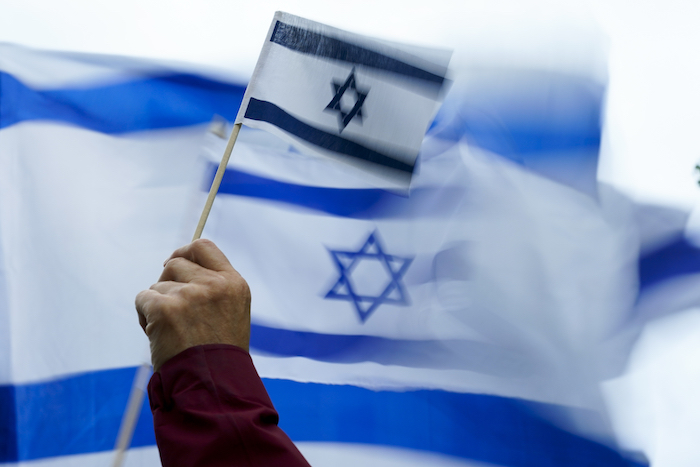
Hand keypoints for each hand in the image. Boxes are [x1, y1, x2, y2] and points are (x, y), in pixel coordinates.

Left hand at [135, 239, 250, 371]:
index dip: (184, 252)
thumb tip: (176, 264)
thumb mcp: (230, 313)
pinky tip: (159, 335)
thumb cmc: (218, 354)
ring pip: (158, 285)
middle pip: (175, 264)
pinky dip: (144, 315)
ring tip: (172, 332)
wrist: (213, 385)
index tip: (173, 262)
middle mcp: (214, 285)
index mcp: (234, 283)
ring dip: (158, 305)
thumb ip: (213, 288)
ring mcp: (190, 295)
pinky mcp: (165, 308)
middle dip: (168, 283)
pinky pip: (143, 299)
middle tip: (172, 309)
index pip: (203, 247)